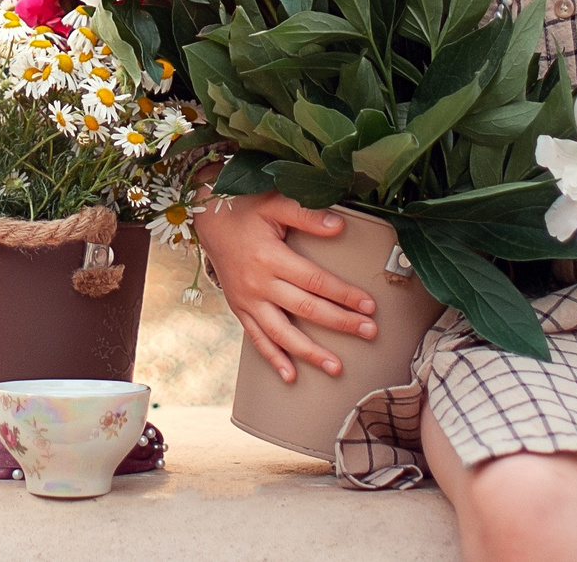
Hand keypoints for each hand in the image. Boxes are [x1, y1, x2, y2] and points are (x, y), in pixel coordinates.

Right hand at [194, 190, 378, 383]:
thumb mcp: (274, 202)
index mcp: (271, 257)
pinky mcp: (239, 309)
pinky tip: (290, 375)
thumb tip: (339, 226)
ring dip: (310, 352)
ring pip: (282, 333)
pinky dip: (274, 358)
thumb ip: (306, 215)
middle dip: (340, 323)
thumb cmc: (245, 208)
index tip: (368, 305)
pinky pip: (257, 339)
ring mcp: (248, 300)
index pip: (315, 281)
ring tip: (335, 366)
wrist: (208, 220)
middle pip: (306, 309)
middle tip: (369, 332)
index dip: (344, 294)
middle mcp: (259, 283)